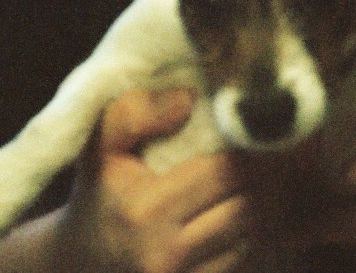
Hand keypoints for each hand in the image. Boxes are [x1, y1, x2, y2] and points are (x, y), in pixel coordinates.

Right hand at [55, 88, 264, 272]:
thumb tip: (187, 100)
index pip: (224, 174)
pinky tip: (249, 211)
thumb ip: (135, 113)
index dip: (248, 152)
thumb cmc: (98, 193)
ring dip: (265, 206)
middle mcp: (164, 253)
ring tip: (269, 180)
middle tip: (277, 155)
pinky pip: (241, 260)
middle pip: (246, 208)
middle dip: (266, 178)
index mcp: (145, 210)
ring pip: (250, 237)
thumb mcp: (100, 146)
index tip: (258, 134)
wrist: (79, 260)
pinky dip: (251, 235)